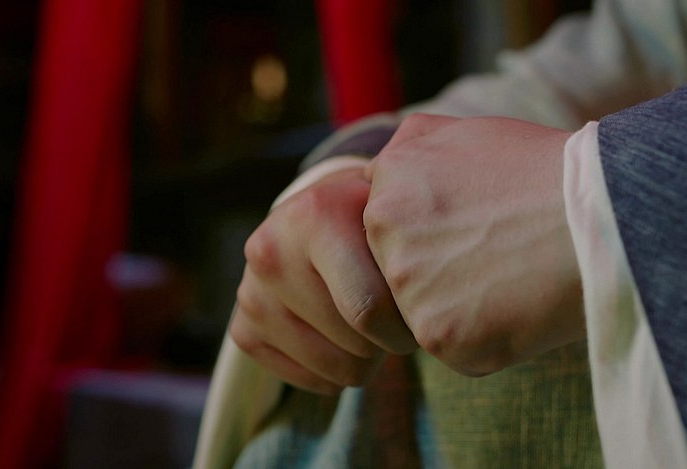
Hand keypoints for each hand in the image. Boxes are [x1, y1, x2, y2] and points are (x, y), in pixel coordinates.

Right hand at [230, 165, 416, 394]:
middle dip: (390, 343)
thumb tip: (443, 305)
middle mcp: (270, 252)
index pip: (369, 311)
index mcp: (313, 217)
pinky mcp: (244, 330)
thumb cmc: (372, 220)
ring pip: (336, 370)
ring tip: (371, 326)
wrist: (320, 217)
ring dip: (366, 358)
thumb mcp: (397, 214)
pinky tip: (341, 335)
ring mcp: (251, 294)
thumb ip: (416, 250)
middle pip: (356, 345)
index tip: (422, 314)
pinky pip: (310, 382)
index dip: (408, 328)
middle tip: (397, 319)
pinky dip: (337, 371)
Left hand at [364, 114, 583, 376]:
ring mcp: (406, 283)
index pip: (391, 224)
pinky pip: (455, 345)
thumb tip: (376, 170)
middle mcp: (384, 228)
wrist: (599, 214)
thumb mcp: (469, 131)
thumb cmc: (546, 171)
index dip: (437, 233)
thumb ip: (414, 147)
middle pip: (402, 267)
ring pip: (425, 309)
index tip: (478, 229)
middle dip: (441, 268)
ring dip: (464, 304)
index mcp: (389, 177)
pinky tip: (521, 307)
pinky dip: (488, 337)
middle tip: (498, 254)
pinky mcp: (436, 333)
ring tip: (514, 276)